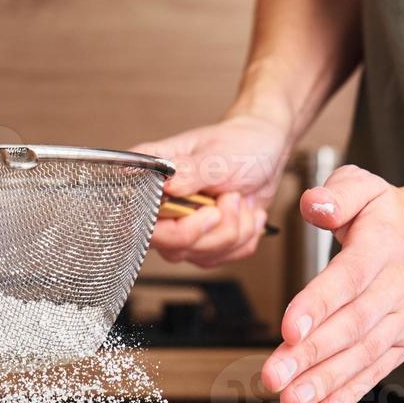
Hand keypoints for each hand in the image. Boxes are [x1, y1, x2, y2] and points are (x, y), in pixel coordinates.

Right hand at [134, 114, 289, 267]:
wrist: (265, 153)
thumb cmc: (238, 144)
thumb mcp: (219, 154)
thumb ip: (192, 170)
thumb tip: (168, 185)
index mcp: (151, 176)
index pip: (138, 216)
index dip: (173, 226)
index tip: (208, 210)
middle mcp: (158, 207)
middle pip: (169, 244)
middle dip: (214, 229)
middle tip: (232, 197)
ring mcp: (177, 228)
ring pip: (198, 255)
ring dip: (233, 230)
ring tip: (241, 200)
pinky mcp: (199, 243)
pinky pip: (219, 258)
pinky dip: (243, 238)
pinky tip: (246, 214)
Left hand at [261, 165, 403, 402]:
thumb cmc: (392, 214)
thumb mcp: (366, 186)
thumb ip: (337, 193)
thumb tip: (313, 205)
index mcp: (382, 246)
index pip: (348, 278)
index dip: (318, 305)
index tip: (288, 328)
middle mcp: (394, 288)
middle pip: (351, 326)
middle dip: (311, 356)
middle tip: (274, 377)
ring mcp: (400, 319)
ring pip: (361, 355)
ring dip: (325, 382)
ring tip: (291, 401)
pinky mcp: (400, 341)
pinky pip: (375, 370)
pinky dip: (350, 393)